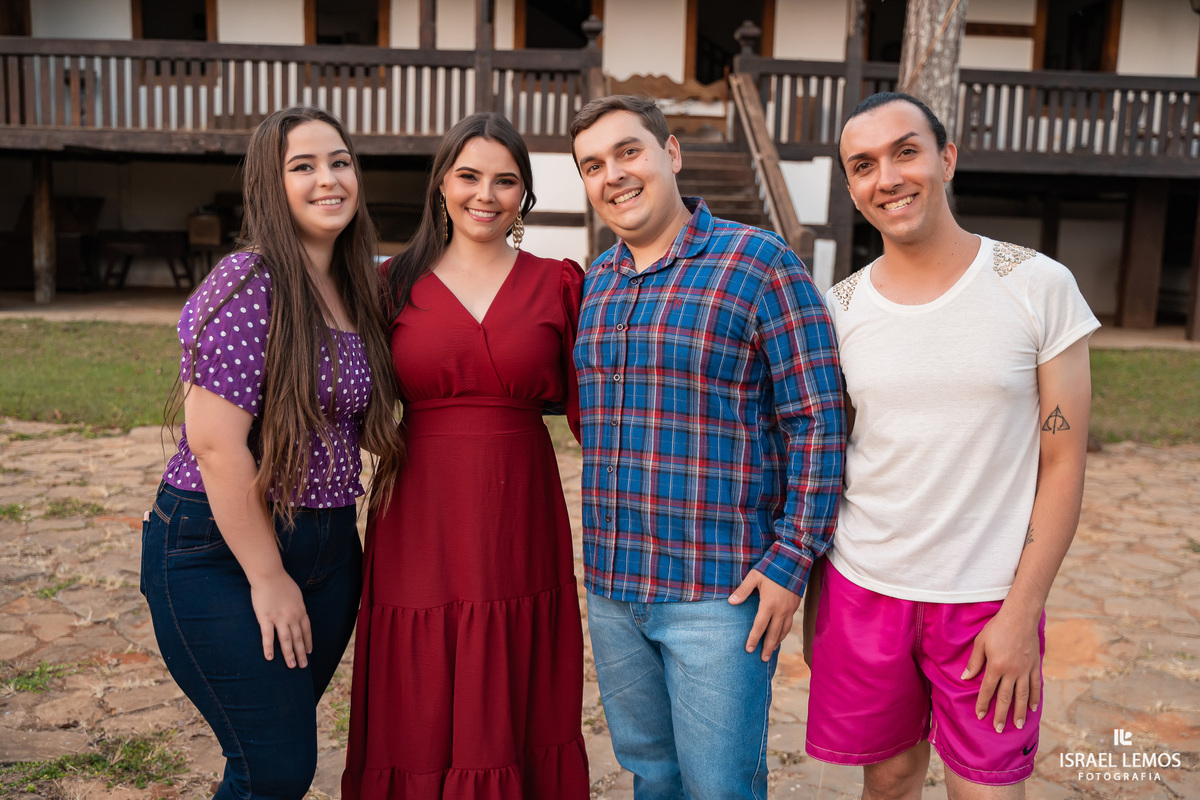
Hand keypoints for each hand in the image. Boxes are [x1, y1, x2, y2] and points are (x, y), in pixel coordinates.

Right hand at [249, 571, 311, 668]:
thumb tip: (299, 614)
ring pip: (286, 640)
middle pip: (298, 638)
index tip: (309, 652)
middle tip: (302, 666)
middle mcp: (292, 616)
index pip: (306, 630)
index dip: (308, 642)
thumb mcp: (296, 594)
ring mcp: (279, 618)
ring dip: (289, 654)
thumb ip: (297, 606)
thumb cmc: (282, 582)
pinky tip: (270, 658)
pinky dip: (269, 648)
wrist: (269, 574)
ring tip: (291, 666)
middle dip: (301, 653)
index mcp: (300, 610)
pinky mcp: (265, 618)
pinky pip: (268, 636)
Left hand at [729, 570, 800, 661]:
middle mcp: (781, 610)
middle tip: (763, 659)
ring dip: (777, 642)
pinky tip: (780, 636)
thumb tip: (731, 602)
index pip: (759, 627)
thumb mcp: (754, 576)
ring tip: (771, 651)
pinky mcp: (795, 606)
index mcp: (769, 604)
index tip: (748, 649)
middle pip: (774, 634)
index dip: (753, 639)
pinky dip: (784, 633)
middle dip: (767, 648)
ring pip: (784, 631)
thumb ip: (743, 590)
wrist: (794, 561)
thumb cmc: (771, 567)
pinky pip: (789, 624)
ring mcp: (790, 609)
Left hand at [962, 606, 1041, 732]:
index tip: (980, 716)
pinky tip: (1032, 708)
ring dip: (1019, 712)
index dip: (983, 704)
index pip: (988, 690)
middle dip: (1001, 714)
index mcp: (996, 666)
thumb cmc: (997, 628)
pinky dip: (1034, 698)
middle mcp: (1012, 671)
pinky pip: (1035, 686)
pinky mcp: (1034, 666)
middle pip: (1006, 698)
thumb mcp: (980, 642)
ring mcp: (1025, 670)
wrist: (1020, 617)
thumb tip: (965, 678)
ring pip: (1022, 696)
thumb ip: (974, 662)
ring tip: (1017, 725)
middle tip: (999, 729)